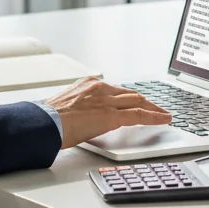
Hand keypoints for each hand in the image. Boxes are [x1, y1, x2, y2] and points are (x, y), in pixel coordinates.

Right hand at [43, 77, 171, 149]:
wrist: (44, 123)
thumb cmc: (48, 119)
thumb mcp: (66, 106)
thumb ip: (79, 108)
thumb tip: (82, 119)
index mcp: (87, 84)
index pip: (115, 89)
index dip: (128, 97)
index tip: (134, 101)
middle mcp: (99, 88)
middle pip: (130, 93)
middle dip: (145, 101)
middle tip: (155, 108)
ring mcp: (106, 101)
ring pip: (137, 101)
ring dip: (153, 108)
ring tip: (163, 115)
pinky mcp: (111, 115)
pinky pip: (139, 115)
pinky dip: (154, 117)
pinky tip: (164, 120)